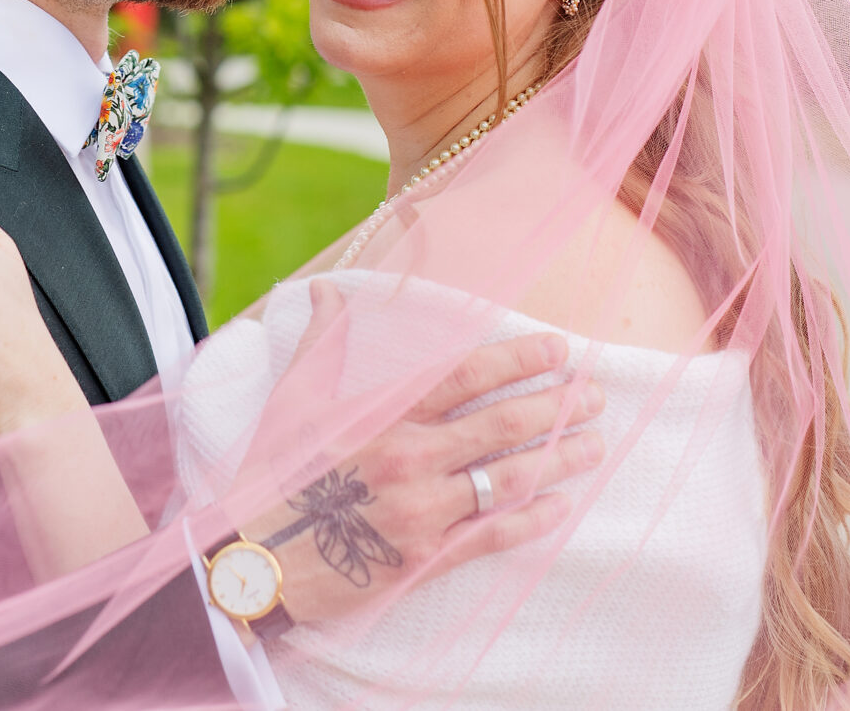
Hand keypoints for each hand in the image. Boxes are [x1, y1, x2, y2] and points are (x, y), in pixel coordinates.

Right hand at [235, 282, 606, 627]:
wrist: (255, 560)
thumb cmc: (273, 473)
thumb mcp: (293, 398)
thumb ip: (323, 342)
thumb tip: (325, 290)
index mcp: (384, 413)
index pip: (468, 376)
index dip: (520, 360)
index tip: (559, 351)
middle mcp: (410, 457)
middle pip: (503, 425)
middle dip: (557, 406)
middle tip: (594, 395)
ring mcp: (422, 510)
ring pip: (510, 479)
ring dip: (559, 459)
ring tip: (594, 445)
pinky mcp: (425, 558)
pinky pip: (494, 535)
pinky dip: (533, 520)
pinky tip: (561, 505)